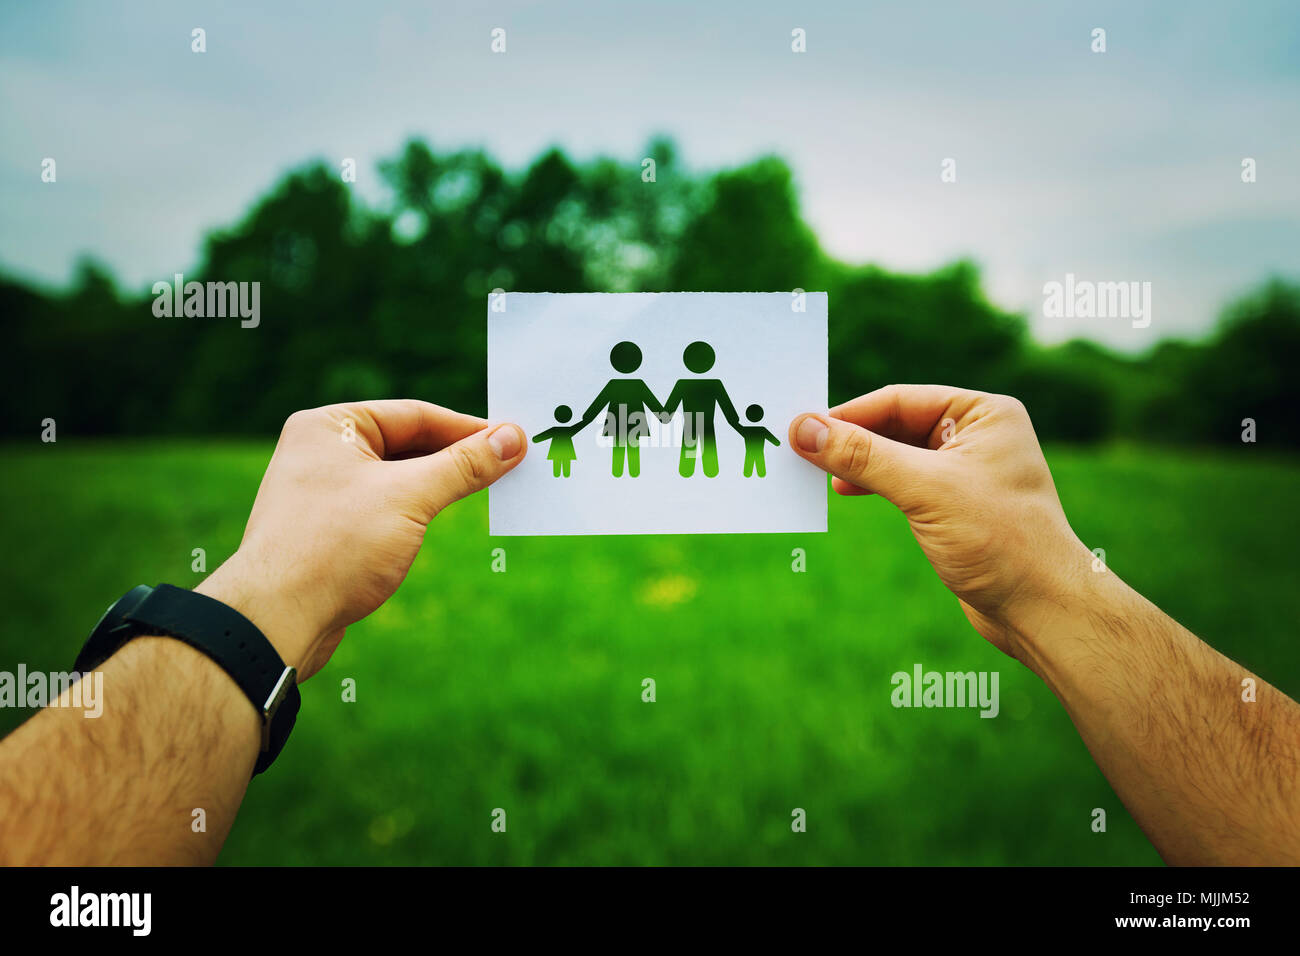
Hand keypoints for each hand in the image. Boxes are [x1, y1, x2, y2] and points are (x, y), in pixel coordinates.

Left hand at [196, 401, 525, 679]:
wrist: (275, 619)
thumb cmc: (334, 546)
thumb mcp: (410, 497)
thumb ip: (464, 465)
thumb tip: (513, 439)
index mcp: (329, 426)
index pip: (414, 415)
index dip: (468, 427)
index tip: (513, 438)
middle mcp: (321, 452)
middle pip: (406, 445)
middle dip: (457, 457)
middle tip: (510, 464)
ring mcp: (321, 493)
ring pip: (397, 480)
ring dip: (440, 485)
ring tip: (486, 491)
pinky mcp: (327, 532)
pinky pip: (384, 509)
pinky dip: (418, 512)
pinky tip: (442, 523)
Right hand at [789, 385, 1091, 661]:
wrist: (1041, 608)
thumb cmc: (1000, 541)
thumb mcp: (924, 489)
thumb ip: (862, 456)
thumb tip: (804, 429)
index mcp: (983, 413)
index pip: (899, 400)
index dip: (848, 414)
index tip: (802, 428)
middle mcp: (978, 435)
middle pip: (895, 425)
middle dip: (849, 439)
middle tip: (801, 451)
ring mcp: (967, 472)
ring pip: (896, 455)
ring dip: (857, 464)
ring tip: (817, 476)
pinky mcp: (956, 506)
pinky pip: (903, 483)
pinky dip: (873, 485)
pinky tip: (846, 491)